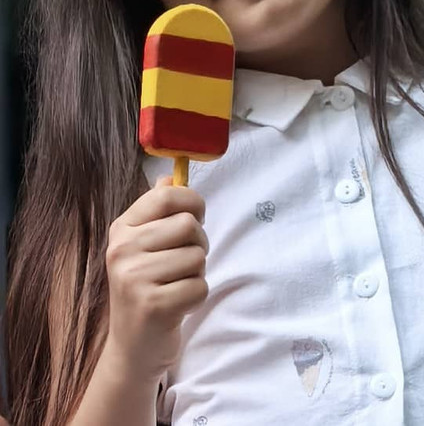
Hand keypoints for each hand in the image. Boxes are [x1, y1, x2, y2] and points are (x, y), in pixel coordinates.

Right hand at [104, 176, 208, 381]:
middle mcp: (122, 250)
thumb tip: (171, 177)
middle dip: (199, 243)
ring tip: (177, 285)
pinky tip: (177, 305)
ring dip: (197, 273)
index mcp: (122, 229)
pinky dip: (196, 296)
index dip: (193, 203)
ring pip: (197, 257)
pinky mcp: (152, 306)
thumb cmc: (147, 287)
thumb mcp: (144, 245)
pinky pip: (199, 286)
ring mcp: (134, 278)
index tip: (194, 218)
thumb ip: (157, 210)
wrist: (133, 347)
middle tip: (184, 262)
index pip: (167, 196)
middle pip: (189, 225)